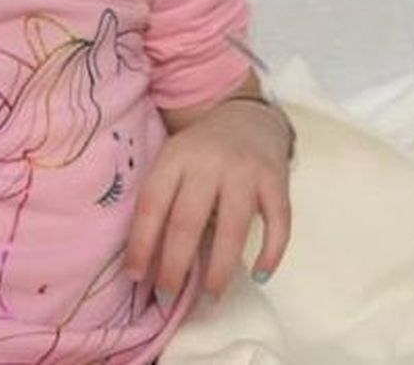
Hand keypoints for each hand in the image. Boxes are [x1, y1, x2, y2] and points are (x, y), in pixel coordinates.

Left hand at [125, 97, 293, 299]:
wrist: (246, 115)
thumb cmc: (201, 150)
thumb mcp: (173, 160)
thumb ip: (163, 199)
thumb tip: (145, 261)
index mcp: (176, 156)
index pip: (153, 204)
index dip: (141, 243)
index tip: (134, 277)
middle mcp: (209, 162)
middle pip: (187, 221)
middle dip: (175, 266)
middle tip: (167, 297)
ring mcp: (246, 171)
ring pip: (232, 229)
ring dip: (219, 268)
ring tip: (210, 296)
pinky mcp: (277, 180)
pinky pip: (279, 222)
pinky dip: (271, 252)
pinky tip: (260, 275)